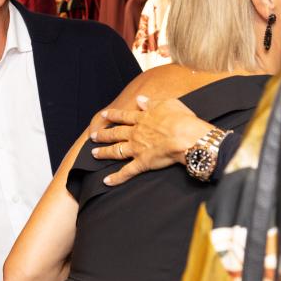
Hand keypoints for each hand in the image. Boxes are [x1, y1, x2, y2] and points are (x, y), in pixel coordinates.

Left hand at [88, 95, 214, 185]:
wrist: (187, 137)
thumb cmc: (182, 120)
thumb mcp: (167, 104)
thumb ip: (151, 102)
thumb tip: (140, 99)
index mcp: (142, 119)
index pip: (123, 116)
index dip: (112, 115)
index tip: (103, 115)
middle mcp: (136, 133)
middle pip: (115, 133)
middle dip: (102, 135)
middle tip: (92, 136)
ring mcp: (137, 149)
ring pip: (115, 151)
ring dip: (103, 152)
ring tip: (94, 154)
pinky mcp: (142, 163)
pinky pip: (127, 172)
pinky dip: (116, 178)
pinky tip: (106, 181)